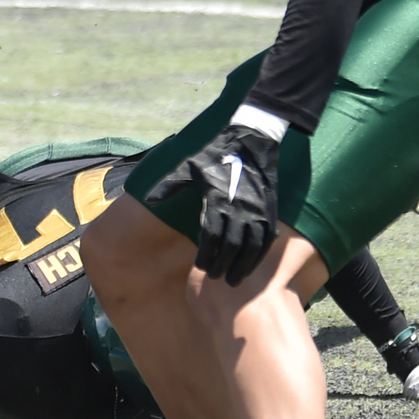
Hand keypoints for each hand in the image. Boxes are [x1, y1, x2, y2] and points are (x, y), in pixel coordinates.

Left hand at [143, 124, 280, 285]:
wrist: (251, 139)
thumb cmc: (216, 153)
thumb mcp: (188, 166)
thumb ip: (170, 185)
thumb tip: (149, 199)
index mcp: (217, 199)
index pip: (211, 235)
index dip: (206, 254)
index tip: (199, 267)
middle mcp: (239, 207)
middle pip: (231, 245)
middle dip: (222, 264)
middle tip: (214, 278)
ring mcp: (257, 210)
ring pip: (251, 246)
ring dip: (243, 265)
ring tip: (233, 279)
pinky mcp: (270, 209)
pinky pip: (267, 238)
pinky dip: (260, 254)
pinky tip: (253, 265)